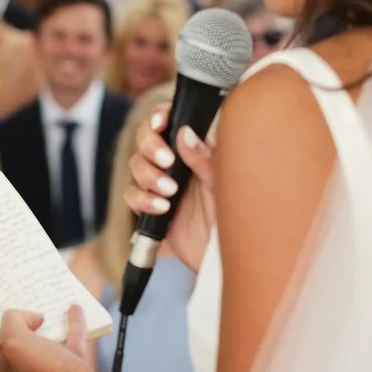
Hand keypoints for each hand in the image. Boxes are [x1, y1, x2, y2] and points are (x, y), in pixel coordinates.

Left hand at [0, 305, 106, 371]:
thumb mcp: (16, 342)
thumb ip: (12, 323)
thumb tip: (27, 317)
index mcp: (4, 361)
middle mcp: (24, 365)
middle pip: (13, 336)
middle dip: (13, 316)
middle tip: (14, 295)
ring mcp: (49, 365)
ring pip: (43, 337)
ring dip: (43, 319)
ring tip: (43, 300)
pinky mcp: (71, 364)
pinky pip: (70, 337)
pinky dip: (72, 322)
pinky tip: (74, 309)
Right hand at [125, 106, 215, 271]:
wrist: (230, 255)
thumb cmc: (238, 215)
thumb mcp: (225, 183)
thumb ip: (204, 159)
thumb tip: (185, 134)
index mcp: (195, 148)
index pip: (170, 120)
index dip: (159, 116)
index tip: (161, 123)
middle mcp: (176, 162)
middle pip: (146, 139)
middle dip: (150, 146)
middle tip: (166, 160)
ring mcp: (161, 184)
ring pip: (136, 165)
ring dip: (149, 175)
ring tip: (170, 191)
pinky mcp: (151, 208)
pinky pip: (133, 196)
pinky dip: (142, 199)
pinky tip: (162, 207)